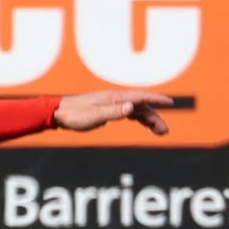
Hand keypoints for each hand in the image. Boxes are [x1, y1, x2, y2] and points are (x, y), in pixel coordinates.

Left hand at [53, 90, 172, 135]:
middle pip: (141, 106)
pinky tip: (142, 123)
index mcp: (114, 98)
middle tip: (164, 131)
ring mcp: (111, 103)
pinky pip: (128, 111)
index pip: (140, 97)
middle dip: (155, 116)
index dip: (157, 99)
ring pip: (136, 109)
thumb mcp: (94, 117)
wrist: (57, 113)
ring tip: (159, 131)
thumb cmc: (74, 115)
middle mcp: (115, 99)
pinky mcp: (106, 109)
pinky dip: (138, 117)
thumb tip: (132, 107)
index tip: (171, 103)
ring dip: (149, 118)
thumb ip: (113, 112)